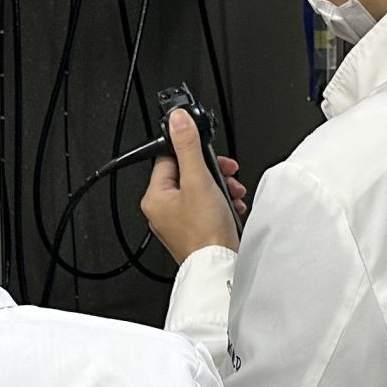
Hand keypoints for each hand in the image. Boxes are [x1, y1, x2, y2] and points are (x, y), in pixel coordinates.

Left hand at [140, 105, 244, 260]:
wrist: (220, 266)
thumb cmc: (206, 233)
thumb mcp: (198, 180)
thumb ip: (188, 146)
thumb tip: (178, 120)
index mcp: (154, 197)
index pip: (169, 158)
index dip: (192, 151)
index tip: (208, 151)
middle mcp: (162, 210)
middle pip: (188, 173)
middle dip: (213, 171)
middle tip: (226, 173)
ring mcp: (179, 221)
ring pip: (201, 189)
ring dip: (221, 187)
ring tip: (232, 192)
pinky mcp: (195, 230)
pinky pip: (207, 206)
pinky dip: (222, 203)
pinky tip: (232, 206)